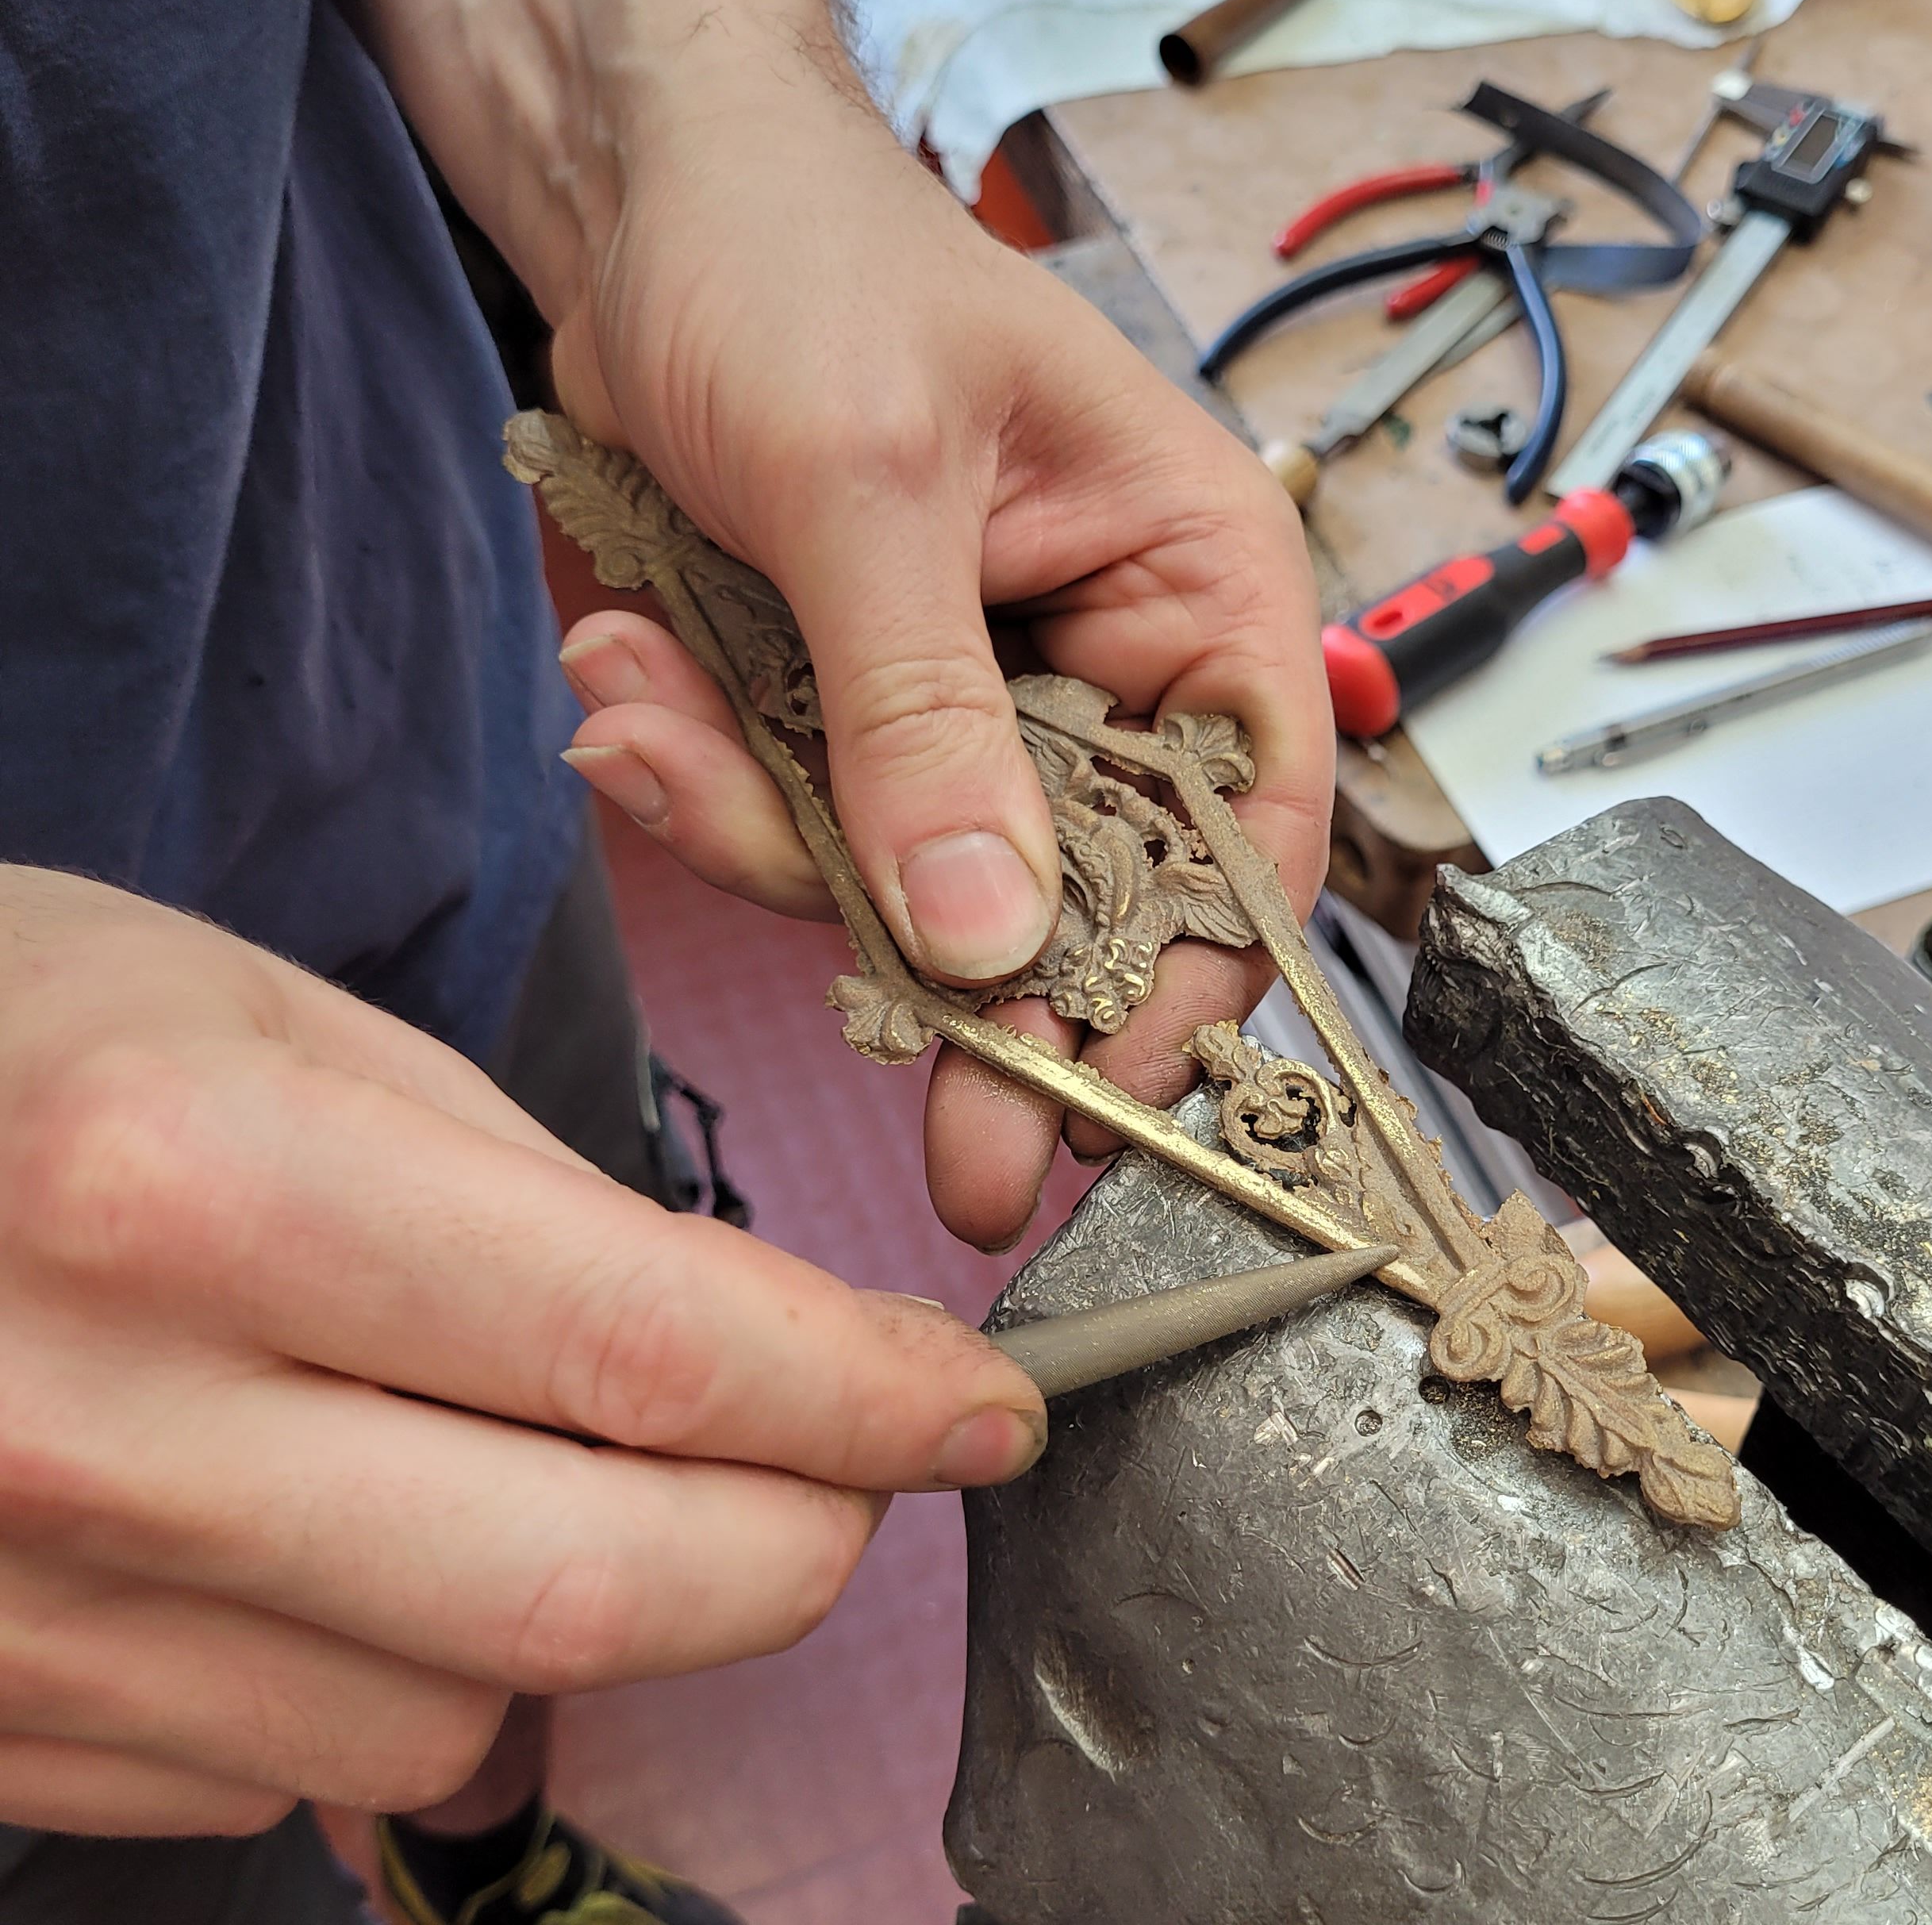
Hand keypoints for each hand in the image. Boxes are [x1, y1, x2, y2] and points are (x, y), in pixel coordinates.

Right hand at [0, 869, 1042, 1837]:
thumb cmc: (2, 1038)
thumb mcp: (269, 1021)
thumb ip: (510, 1198)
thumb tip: (722, 1364)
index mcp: (201, 1187)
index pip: (649, 1347)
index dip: (866, 1394)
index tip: (978, 1410)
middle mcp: (114, 1428)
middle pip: (600, 1577)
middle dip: (802, 1539)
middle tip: (861, 1468)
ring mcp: (34, 1613)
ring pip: (469, 1706)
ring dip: (585, 1601)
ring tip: (534, 1457)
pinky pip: (297, 1768)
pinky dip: (394, 1665)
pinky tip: (343, 1535)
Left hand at [325, 0, 1332, 1251]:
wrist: (647, 195)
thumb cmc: (801, 260)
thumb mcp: (866, 482)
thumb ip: (925, 718)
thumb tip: (990, 939)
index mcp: (1186, 574)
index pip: (1246, 819)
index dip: (1196, 976)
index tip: (1101, 1098)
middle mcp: (1103, 655)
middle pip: (1072, 890)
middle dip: (940, 961)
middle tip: (912, 1119)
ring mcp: (970, 695)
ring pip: (907, 878)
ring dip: (759, 825)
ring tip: (641, 706)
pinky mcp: (851, 711)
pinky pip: (798, 822)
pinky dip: (698, 775)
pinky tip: (628, 676)